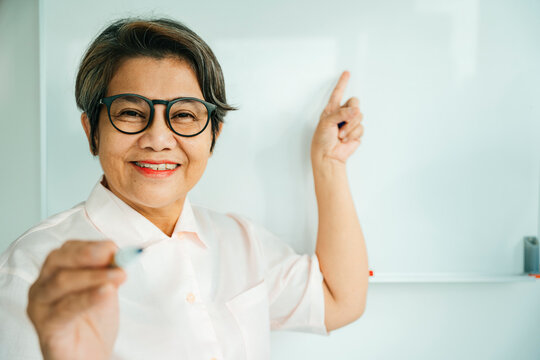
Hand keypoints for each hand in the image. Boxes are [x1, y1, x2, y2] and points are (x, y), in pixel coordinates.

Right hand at [27, 240, 125, 359]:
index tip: (113, 247)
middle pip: (58, 261)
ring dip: (93, 276)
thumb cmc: (93, 321)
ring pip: (61, 282)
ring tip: (118, 275)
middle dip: (87, 255)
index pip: (67, 250)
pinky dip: (87, 298)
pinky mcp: (46, 327)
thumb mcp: (105, 290)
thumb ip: (109, 272)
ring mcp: (40, 307)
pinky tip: (105, 292)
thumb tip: (118, 254)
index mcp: (55, 272)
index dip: (90, 246)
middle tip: (112, 254)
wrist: (89, 355)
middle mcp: (42, 286)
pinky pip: (64, 310)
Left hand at [311, 71, 363, 165]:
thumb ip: (341, 114)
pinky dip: (353, 134)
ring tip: (340, 135)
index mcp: (332, 109)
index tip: (346, 73)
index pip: (338, 92)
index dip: (343, 82)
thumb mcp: (327, 123)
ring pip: (359, 116)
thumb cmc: (322, 140)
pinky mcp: (356, 132)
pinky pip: (361, 128)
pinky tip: (345, 139)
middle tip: (342, 123)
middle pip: (355, 102)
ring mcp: (350, 123)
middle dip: (350, 113)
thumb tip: (356, 110)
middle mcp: (342, 114)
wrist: (328, 156)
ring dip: (350, 127)